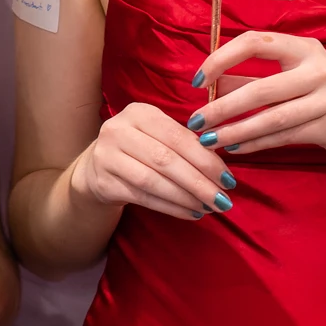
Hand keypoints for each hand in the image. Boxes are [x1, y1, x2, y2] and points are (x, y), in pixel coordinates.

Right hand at [70, 101, 235, 222]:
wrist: (96, 168)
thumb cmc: (139, 150)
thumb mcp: (157, 136)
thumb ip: (184, 144)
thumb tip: (222, 171)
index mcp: (139, 112)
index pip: (178, 137)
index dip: (206, 159)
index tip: (228, 179)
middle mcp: (118, 129)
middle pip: (166, 159)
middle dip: (199, 182)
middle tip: (222, 200)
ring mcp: (107, 156)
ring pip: (154, 181)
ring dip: (186, 198)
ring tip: (208, 208)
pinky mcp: (103, 182)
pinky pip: (143, 197)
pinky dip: (170, 207)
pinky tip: (189, 213)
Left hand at [190, 31, 325, 168]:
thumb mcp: (295, 81)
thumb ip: (255, 79)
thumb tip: (211, 85)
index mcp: (304, 48)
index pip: (255, 42)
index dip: (221, 58)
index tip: (197, 80)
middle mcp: (319, 68)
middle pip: (261, 86)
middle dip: (222, 106)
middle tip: (195, 120)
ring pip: (271, 116)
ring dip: (234, 130)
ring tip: (208, 140)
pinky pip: (284, 136)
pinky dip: (256, 144)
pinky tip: (235, 149)